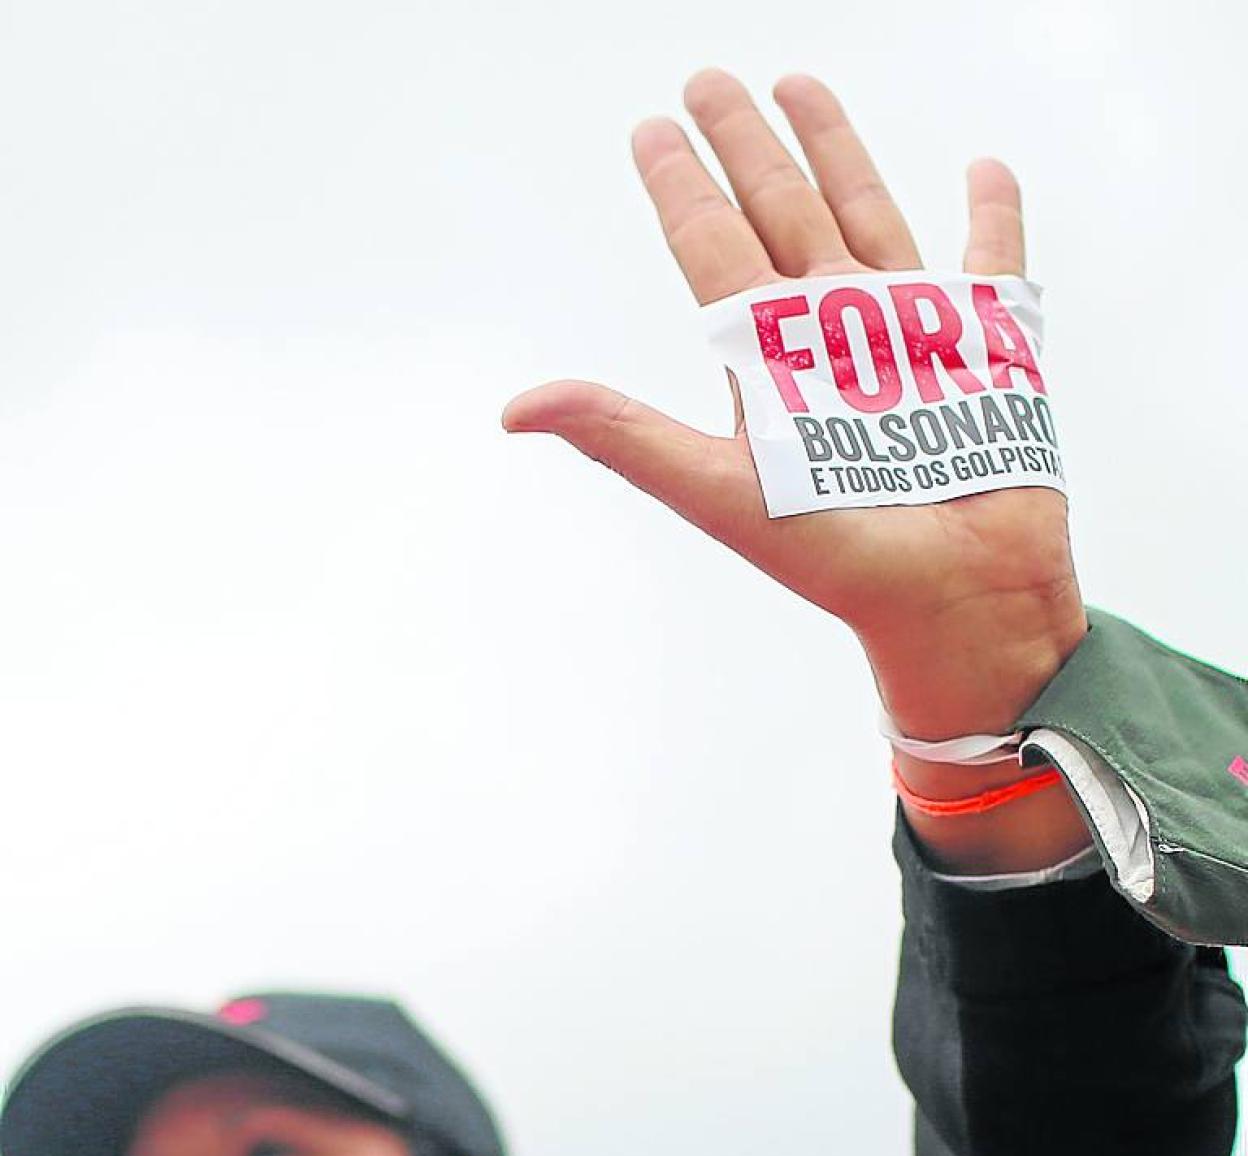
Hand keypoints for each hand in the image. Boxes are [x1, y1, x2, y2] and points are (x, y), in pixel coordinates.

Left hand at [503, 69, 1086, 740]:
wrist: (952, 598)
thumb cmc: (838, 559)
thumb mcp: (719, 490)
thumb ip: (624, 438)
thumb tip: (514, 409)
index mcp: (769, 360)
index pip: (713, 248)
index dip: (681, 188)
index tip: (650, 130)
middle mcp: (834, 334)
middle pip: (779, 213)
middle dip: (745, 146)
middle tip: (708, 81)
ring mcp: (912, 333)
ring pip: (865, 213)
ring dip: (835, 150)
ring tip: (800, 86)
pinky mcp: (989, 346)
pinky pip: (991, 261)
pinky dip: (992, 213)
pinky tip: (980, 167)